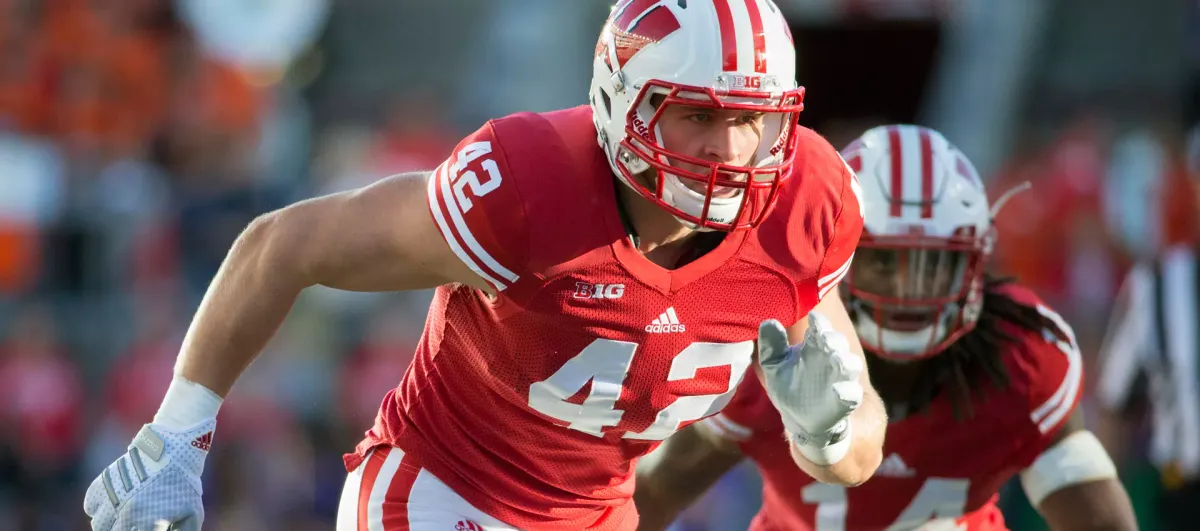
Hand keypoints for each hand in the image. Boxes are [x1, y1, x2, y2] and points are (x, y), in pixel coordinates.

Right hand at [83, 420, 213, 530]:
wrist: (170, 451)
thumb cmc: (183, 484)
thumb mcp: (192, 513)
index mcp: (147, 522)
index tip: (147, 525)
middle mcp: (126, 512)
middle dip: (125, 529)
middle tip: (135, 522)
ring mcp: (112, 497)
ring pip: (99, 524)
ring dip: (109, 523)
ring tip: (124, 516)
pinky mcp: (101, 485)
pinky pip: (90, 507)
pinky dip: (99, 509)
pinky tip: (114, 504)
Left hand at [758, 311, 862, 463]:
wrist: (800, 418)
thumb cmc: (789, 385)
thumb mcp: (774, 365)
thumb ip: (771, 345)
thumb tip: (768, 322)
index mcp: (814, 345)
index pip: (820, 327)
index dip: (820, 322)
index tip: (813, 317)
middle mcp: (830, 358)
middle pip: (838, 343)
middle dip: (833, 340)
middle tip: (825, 338)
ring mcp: (840, 379)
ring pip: (851, 365)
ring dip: (846, 362)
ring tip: (837, 360)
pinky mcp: (845, 401)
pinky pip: (852, 394)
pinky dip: (847, 392)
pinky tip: (838, 391)